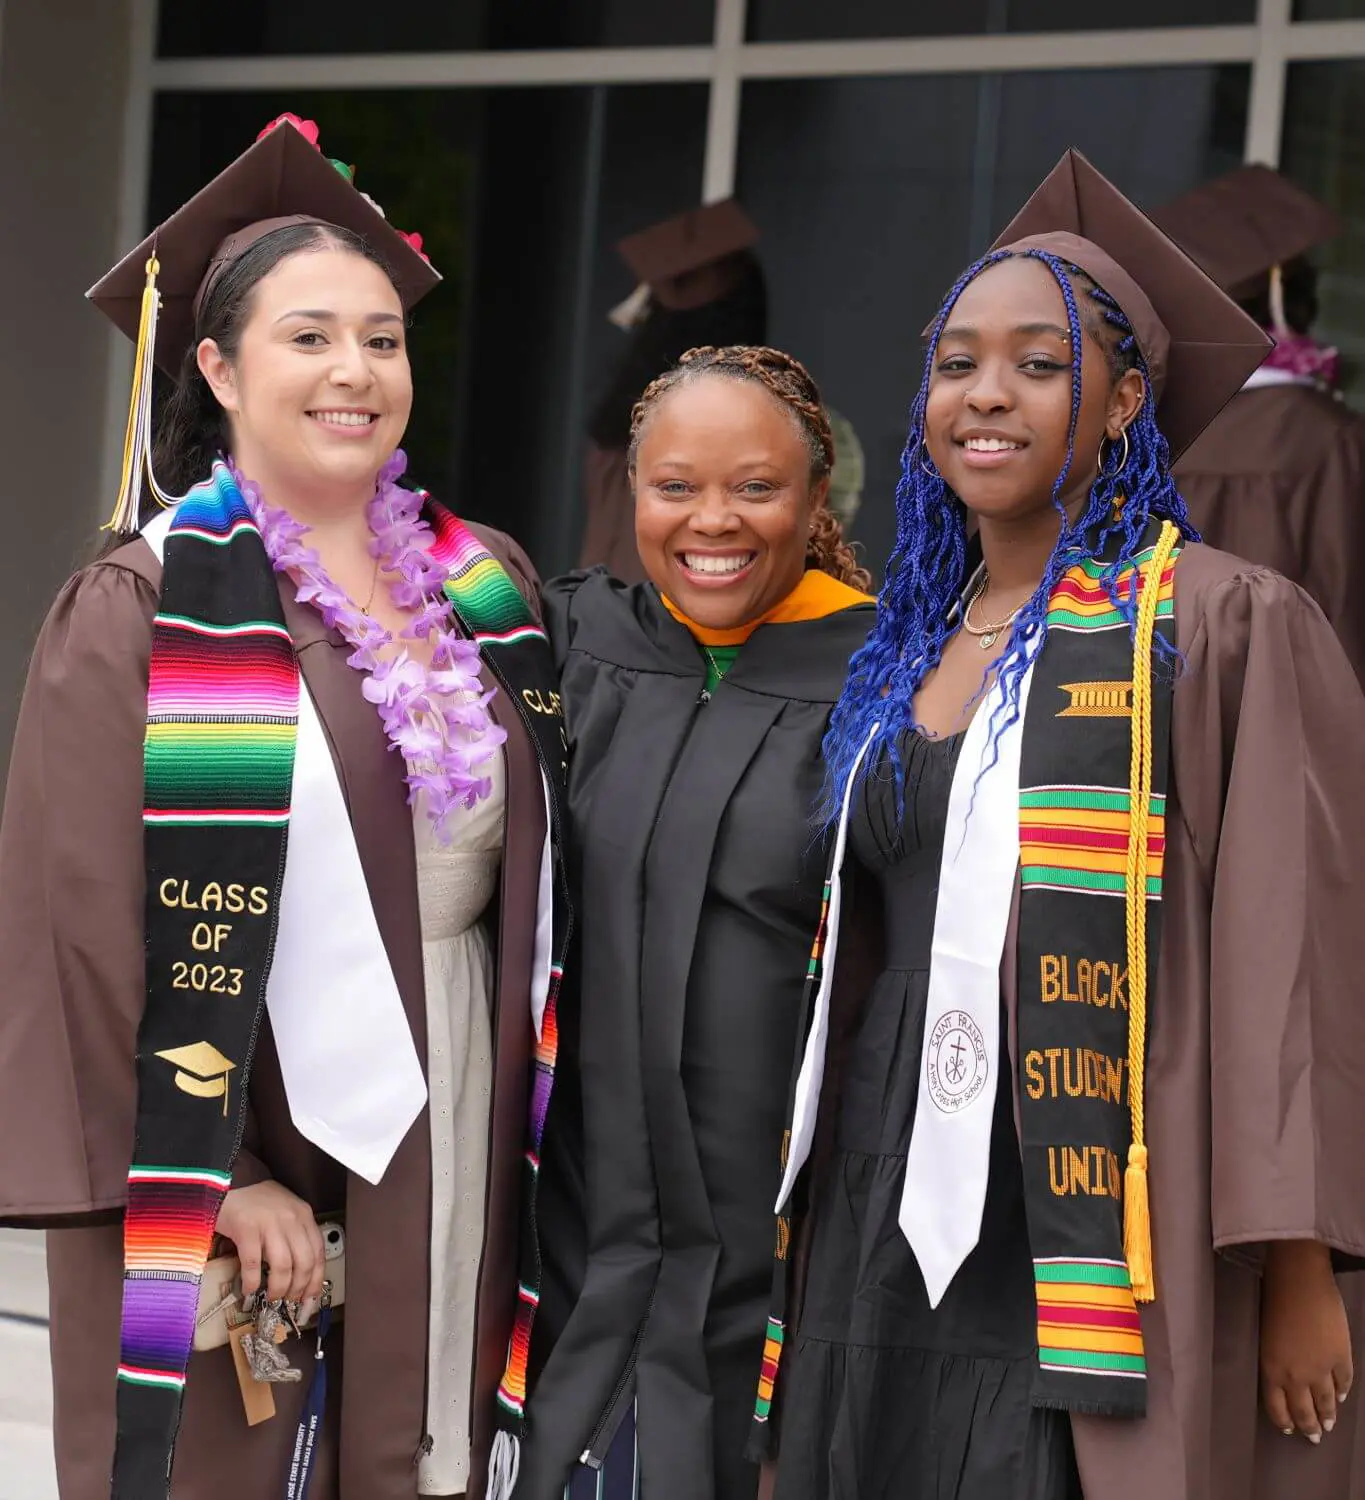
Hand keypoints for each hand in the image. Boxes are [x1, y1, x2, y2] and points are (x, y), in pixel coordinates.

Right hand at [215, 1181, 324, 1305]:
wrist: (230, 1181)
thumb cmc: (257, 1201)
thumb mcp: (286, 1213)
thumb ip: (295, 1235)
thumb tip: (300, 1274)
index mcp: (304, 1215)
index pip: (318, 1253)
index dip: (315, 1280)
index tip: (309, 1299)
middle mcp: (291, 1218)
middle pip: (304, 1263)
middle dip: (297, 1288)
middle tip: (288, 1300)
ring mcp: (269, 1223)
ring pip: (283, 1266)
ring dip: (278, 1288)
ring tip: (271, 1297)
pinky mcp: (247, 1229)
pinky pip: (254, 1264)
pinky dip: (253, 1281)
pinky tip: (250, 1289)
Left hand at [1261, 1240, 1352, 1442]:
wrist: (1298, 1282)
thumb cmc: (1273, 1301)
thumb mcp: (1265, 1338)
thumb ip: (1275, 1361)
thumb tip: (1287, 1377)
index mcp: (1270, 1369)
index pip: (1277, 1407)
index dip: (1284, 1421)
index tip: (1289, 1429)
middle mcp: (1295, 1376)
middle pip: (1303, 1411)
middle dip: (1309, 1427)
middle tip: (1313, 1436)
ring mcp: (1321, 1370)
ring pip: (1326, 1403)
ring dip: (1328, 1416)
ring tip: (1329, 1425)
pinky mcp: (1341, 1358)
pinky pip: (1344, 1382)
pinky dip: (1343, 1391)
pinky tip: (1341, 1397)